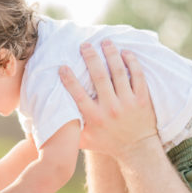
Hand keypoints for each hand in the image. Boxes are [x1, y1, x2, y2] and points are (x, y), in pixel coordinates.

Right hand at [59, 40, 156, 156]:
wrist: (137, 150)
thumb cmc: (108, 143)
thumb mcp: (86, 140)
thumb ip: (70, 130)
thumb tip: (48, 121)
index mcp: (95, 118)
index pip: (79, 95)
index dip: (70, 79)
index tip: (63, 66)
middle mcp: (111, 109)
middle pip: (100, 77)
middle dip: (91, 58)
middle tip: (85, 45)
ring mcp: (128, 103)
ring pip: (119, 73)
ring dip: (111, 54)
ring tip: (105, 42)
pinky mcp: (142, 100)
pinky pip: (138, 76)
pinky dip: (132, 62)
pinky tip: (125, 52)